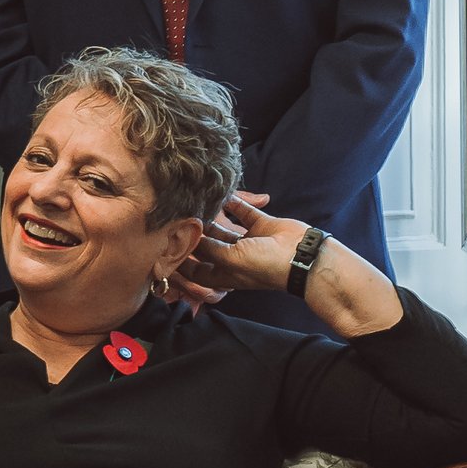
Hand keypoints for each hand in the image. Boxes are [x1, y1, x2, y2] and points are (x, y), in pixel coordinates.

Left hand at [163, 189, 268, 314]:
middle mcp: (234, 259)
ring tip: (195, 203)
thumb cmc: (265, 266)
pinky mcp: (261, 226)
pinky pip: (243, 212)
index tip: (164, 246)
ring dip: (212, 217)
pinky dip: (234, 203)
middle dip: (195, 235)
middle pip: (208, 247)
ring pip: (224, 228)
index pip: (196, 270)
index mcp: (225, 274)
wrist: (302, 256)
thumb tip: (190, 235)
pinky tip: (222, 193)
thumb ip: (208, 247)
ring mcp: (248, 242)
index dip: (181, 261)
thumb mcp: (230, 260)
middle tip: (177, 217)